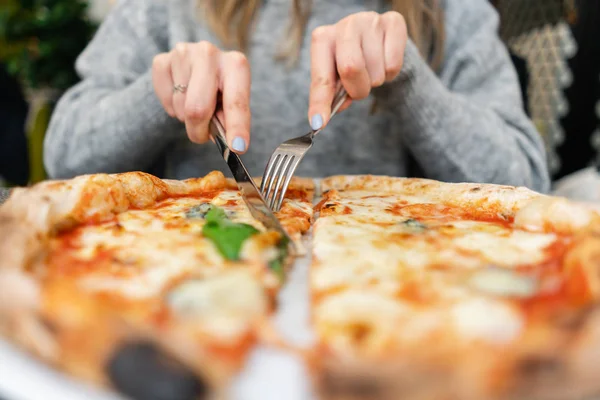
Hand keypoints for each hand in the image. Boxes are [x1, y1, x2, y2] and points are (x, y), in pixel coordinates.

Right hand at [152, 42, 250, 152]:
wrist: (196, 66)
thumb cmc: (220, 90)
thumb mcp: (232, 103)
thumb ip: (230, 121)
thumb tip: (231, 144)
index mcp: (236, 64)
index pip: (236, 101)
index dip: (237, 127)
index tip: (237, 147)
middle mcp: (209, 53)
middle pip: (197, 108)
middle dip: (199, 130)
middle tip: (202, 134)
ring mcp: (183, 53)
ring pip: (180, 106)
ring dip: (186, 117)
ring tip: (194, 105)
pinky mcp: (162, 59)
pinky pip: (163, 97)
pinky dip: (171, 106)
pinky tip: (180, 96)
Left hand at [308, 11, 407, 129]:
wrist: (379, 41)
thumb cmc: (352, 61)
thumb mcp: (336, 78)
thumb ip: (330, 96)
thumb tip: (322, 118)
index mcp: (323, 38)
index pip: (321, 77)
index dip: (320, 102)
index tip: (319, 123)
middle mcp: (345, 25)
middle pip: (350, 69)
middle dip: (357, 89)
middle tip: (359, 88)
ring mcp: (370, 20)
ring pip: (376, 72)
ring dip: (375, 81)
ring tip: (372, 69)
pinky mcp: (394, 22)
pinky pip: (393, 65)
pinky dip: (391, 73)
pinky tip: (385, 60)